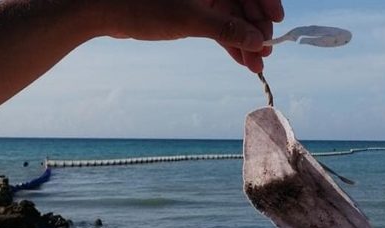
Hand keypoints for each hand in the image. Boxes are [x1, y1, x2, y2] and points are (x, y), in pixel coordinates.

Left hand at [104, 0, 283, 72]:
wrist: (108, 11)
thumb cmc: (145, 6)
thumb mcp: (191, 19)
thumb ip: (226, 29)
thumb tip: (257, 40)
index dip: (265, 3)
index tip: (276, 23)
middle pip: (242, 5)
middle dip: (254, 30)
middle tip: (264, 53)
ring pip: (230, 19)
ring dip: (242, 41)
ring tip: (255, 64)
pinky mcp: (192, 11)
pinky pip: (217, 27)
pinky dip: (227, 42)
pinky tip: (239, 59)